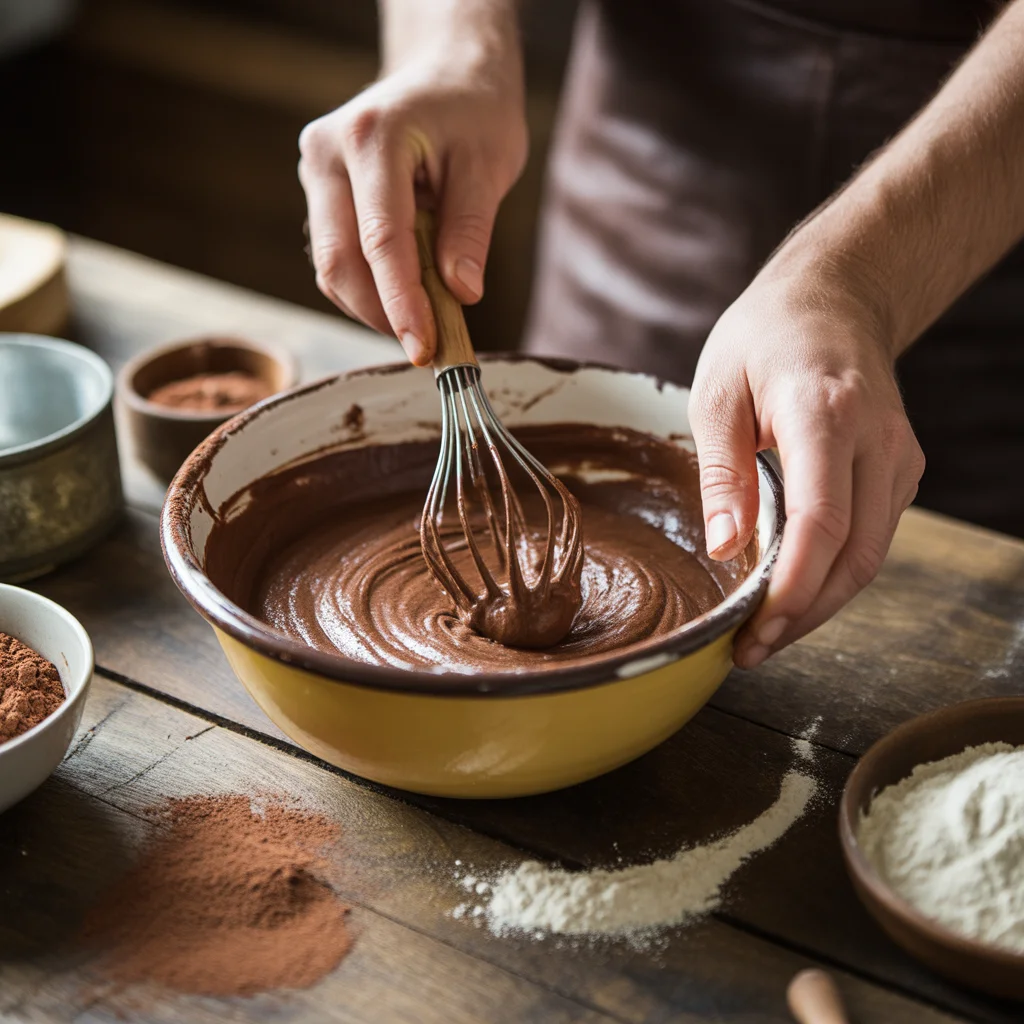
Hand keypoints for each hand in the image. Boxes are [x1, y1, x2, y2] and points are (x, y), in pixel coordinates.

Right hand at [298, 42, 526, 364]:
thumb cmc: (473, 111)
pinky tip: (405, 295)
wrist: (445, 72)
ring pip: (330, 266)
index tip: (425, 348)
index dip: (402, 303)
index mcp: (372, 137)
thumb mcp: (489, 165)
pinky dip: (369, 287)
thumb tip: (461, 295)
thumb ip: (471, 231)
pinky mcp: (320, 192)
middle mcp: (328, 152)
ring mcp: (316, 172)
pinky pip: (335, 256)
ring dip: (373, 306)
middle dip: (381, 314)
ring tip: (424, 321)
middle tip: (427, 347)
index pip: (381, 240)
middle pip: (339, 261)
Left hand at [689, 264, 925, 667]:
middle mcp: (877, 439)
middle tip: (752, 650)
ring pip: (870, 555)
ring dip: (820, 603)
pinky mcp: (902, 467)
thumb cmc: (764, 338)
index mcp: (826, 413)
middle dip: (804, 614)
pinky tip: (794, 589)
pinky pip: (872, 535)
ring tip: (766, 632)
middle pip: (854, 556)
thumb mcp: (717, 392)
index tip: (753, 631)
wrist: (835, 297)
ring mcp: (899, 455)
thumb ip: (722, 471)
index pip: (821, 524)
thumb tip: (727, 550)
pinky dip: (834, 573)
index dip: (791, 591)